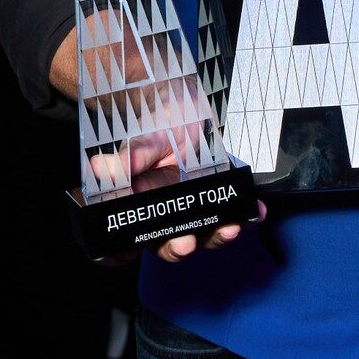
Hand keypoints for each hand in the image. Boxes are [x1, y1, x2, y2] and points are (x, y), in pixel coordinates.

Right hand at [61, 9, 264, 260]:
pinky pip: (231, 210)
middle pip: (166, 243)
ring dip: (216, 235)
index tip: (128, 251)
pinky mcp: (218, 195)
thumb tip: (101, 168)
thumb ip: (128, 157)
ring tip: (229, 228)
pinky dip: (245, 212)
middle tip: (185, 243)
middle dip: (177, 246)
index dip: (119, 253)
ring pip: (202, 233)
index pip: (121, 241)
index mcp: (136, 207)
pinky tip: (256, 210)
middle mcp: (163, 215)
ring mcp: (192, 208)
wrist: (179, 104)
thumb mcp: (142, 138)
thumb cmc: (152, 125)